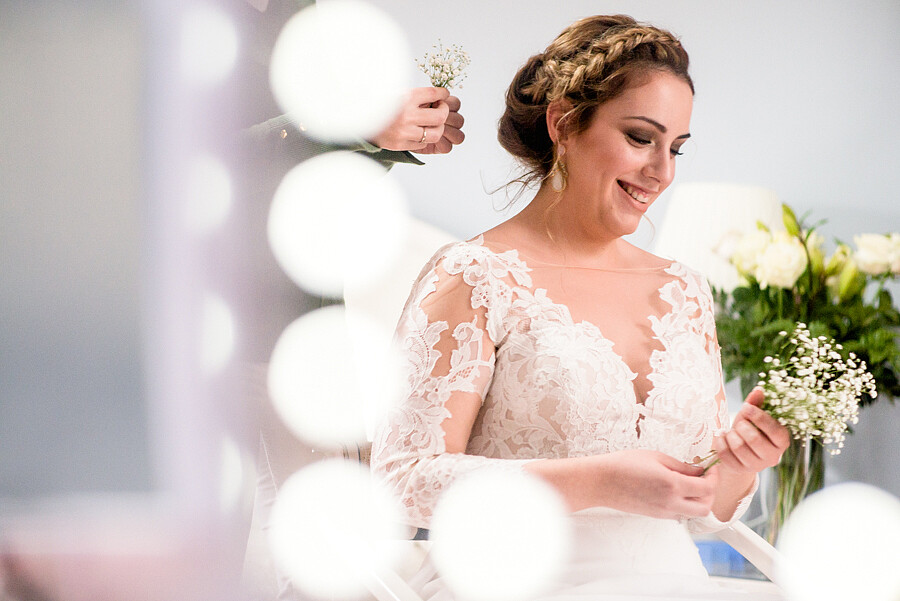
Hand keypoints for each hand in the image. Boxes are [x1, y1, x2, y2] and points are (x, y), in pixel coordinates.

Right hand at [370, 87, 464, 152]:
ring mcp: (404, 131)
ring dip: (438, 128)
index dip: (443, 94)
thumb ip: (417, 95)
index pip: (434, 94)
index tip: (443, 95)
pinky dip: (425, 138)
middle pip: (440, 116)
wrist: (359, 119)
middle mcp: (406, 114)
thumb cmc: (381, 105)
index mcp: (405, 97)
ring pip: (436, 133)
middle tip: (441, 110)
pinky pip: (423, 143)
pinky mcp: (400, 144)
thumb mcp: (397, 93)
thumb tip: (438, 96)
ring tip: (434, 124)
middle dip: (444, 112)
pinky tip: (420, 132)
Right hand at [590, 450, 717, 519]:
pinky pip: (680, 514)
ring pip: (694, 513)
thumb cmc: (624, 464)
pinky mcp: (656, 515)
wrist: (602, 482)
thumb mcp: (656, 457)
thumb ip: (681, 466)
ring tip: (692, 484)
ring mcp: (663, 511)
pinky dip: (686, 505)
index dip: (714, 477)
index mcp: (672, 485)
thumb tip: (698, 471)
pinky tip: (677, 491)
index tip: (711, 468)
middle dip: (711, 492)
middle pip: (706, 506)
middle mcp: (671, 502)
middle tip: (705, 477)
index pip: (707, 488)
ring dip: (699, 501)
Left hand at [713, 388, 790, 472]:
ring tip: (732, 431)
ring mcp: (756, 466)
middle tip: (739, 423)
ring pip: (738, 447)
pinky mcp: (739, 470)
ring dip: (731, 434)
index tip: (746, 407)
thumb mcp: (753, 416)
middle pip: (754, 439)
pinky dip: (720, 442)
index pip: (775, 431)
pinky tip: (723, 438)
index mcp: (782, 442)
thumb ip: (757, 404)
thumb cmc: (749, 429)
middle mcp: (773, 457)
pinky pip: (725, 454)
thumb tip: (759, 390)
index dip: (759, 417)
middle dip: (742, 426)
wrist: (738, 450)